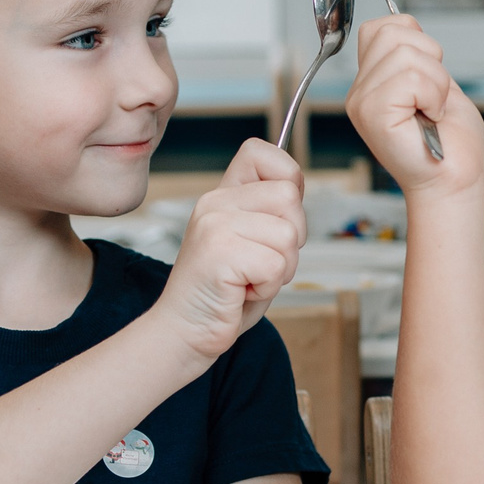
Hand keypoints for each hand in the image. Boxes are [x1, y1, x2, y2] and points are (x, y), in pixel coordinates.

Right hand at [147, 139, 305, 364]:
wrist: (186, 331)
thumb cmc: (225, 293)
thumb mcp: (253, 242)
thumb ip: (272, 213)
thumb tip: (297, 188)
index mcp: (224, 194)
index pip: (264, 152)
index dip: (288, 180)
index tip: (277, 217)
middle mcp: (215, 202)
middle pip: (289, 197)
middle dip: (291, 240)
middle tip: (260, 263)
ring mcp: (215, 225)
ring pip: (288, 235)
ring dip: (280, 269)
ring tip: (249, 278)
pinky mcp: (219, 252)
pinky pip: (276, 266)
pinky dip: (267, 287)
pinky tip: (241, 291)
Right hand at [344, 16, 483, 199]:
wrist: (454, 180)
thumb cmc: (450, 142)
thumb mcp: (435, 82)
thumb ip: (415, 54)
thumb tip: (407, 24)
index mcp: (372, 82)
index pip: (382, 26)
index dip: (415, 39)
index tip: (429, 77)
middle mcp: (360, 91)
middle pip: (392, 32)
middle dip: (430, 59)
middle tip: (434, 97)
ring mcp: (363, 103)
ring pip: (406, 53)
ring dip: (436, 82)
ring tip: (432, 109)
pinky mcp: (374, 114)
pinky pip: (412, 78)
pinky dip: (434, 95)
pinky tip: (430, 117)